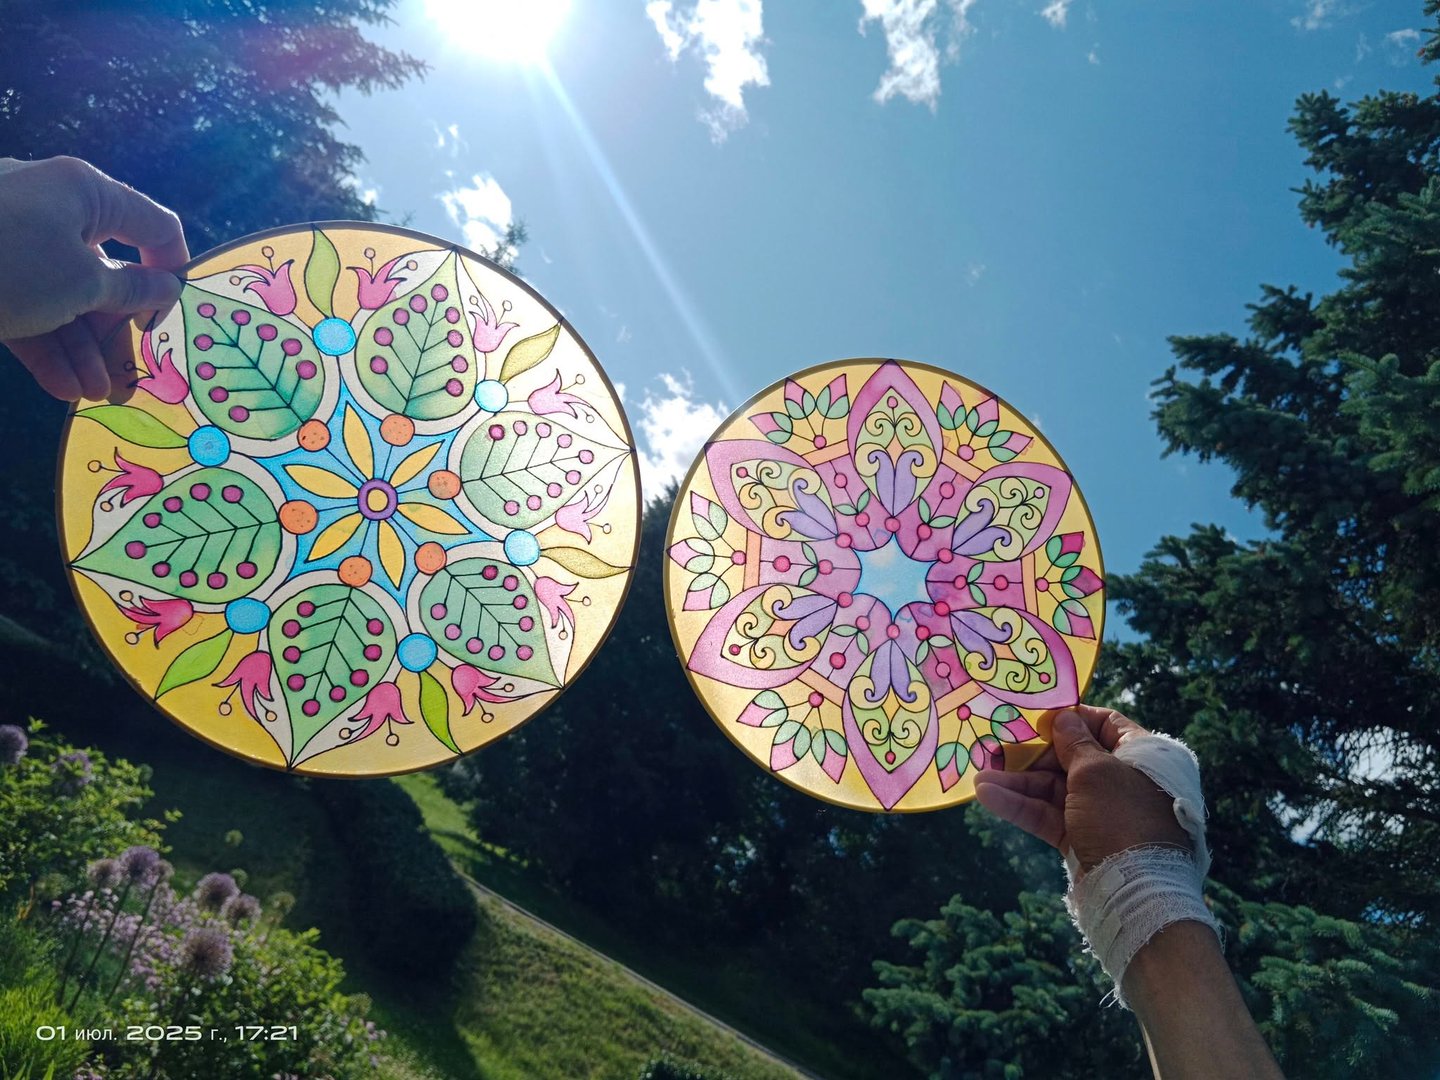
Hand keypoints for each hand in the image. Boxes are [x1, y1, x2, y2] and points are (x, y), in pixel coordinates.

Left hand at [0, 156, 188, 401]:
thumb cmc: (9, 262)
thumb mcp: (83, 281)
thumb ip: (133, 289)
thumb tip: (168, 287)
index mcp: (88, 195)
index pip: (155, 226)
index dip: (171, 273)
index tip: (164, 317)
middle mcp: (55, 212)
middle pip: (108, 274)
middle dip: (117, 332)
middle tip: (127, 380)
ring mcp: (17, 244)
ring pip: (68, 300)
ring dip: (85, 351)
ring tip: (95, 396)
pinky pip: (30, 310)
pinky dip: (48, 348)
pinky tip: (64, 388)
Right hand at [973, 704, 1188, 871]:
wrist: (1134, 892)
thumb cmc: (1121, 816)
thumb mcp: (1096, 771)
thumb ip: (1074, 743)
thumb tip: (1064, 718)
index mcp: (1141, 756)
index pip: (1107, 725)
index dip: (1073, 720)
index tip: (1039, 719)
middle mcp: (1122, 781)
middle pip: (1072, 758)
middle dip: (1033, 755)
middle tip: (998, 748)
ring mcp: (1101, 812)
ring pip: (1054, 789)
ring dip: (1017, 782)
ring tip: (980, 778)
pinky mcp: (1082, 838)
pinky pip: (1049, 815)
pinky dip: (1021, 806)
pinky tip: (988, 797)